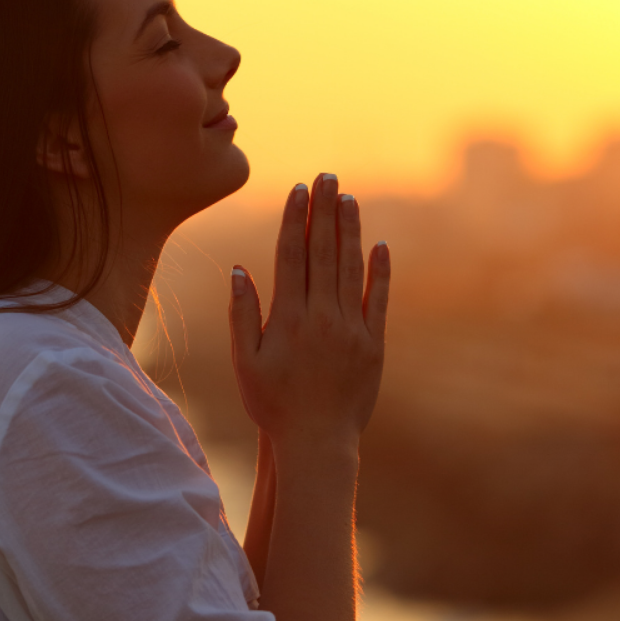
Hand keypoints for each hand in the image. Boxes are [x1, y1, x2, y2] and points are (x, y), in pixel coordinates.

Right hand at [228, 173, 389, 449]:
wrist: (318, 444)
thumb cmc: (273, 405)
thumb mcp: (244, 362)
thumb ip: (242, 315)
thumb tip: (239, 270)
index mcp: (288, 320)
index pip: (292, 257)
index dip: (294, 220)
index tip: (298, 189)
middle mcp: (322, 318)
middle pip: (324, 254)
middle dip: (324, 211)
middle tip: (327, 176)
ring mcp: (352, 330)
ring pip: (352, 270)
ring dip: (350, 231)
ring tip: (349, 198)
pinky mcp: (375, 345)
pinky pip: (379, 300)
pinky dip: (380, 272)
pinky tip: (380, 245)